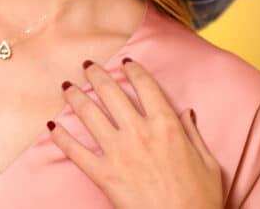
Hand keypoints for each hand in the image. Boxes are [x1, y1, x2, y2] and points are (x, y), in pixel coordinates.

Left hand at [49, 59, 222, 208]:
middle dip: (96, 75)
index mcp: (167, 127)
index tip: (125, 64)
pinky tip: (51, 126)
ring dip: (75, 97)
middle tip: (87, 65)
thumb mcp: (208, 163)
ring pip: (89, 114)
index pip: (146, 87)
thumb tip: (185, 112)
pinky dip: (61, 137)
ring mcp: (118, 152)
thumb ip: (193, 134)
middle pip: (111, 93)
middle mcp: (139, 133)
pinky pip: (76, 151)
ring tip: (66, 87)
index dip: (134, 71)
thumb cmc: (200, 200)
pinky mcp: (103, 174)